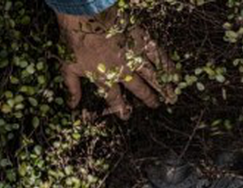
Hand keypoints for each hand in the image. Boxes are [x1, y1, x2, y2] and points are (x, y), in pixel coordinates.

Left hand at [57, 7, 175, 119]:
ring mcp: (134, 57)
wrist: (86, 17)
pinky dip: (167, 66)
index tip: (126, 116)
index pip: (115, 98)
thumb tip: (72, 106)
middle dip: (149, 99)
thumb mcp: (67, 67)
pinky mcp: (142, 42)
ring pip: (152, 76)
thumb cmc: (75, 40)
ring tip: (172, 97)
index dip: (121, 109)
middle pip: (139, 89)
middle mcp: (123, 71)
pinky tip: (176, 74)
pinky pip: (158, 56)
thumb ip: (72, 88)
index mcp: (105, 78)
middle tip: (156, 106)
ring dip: (163, 87)